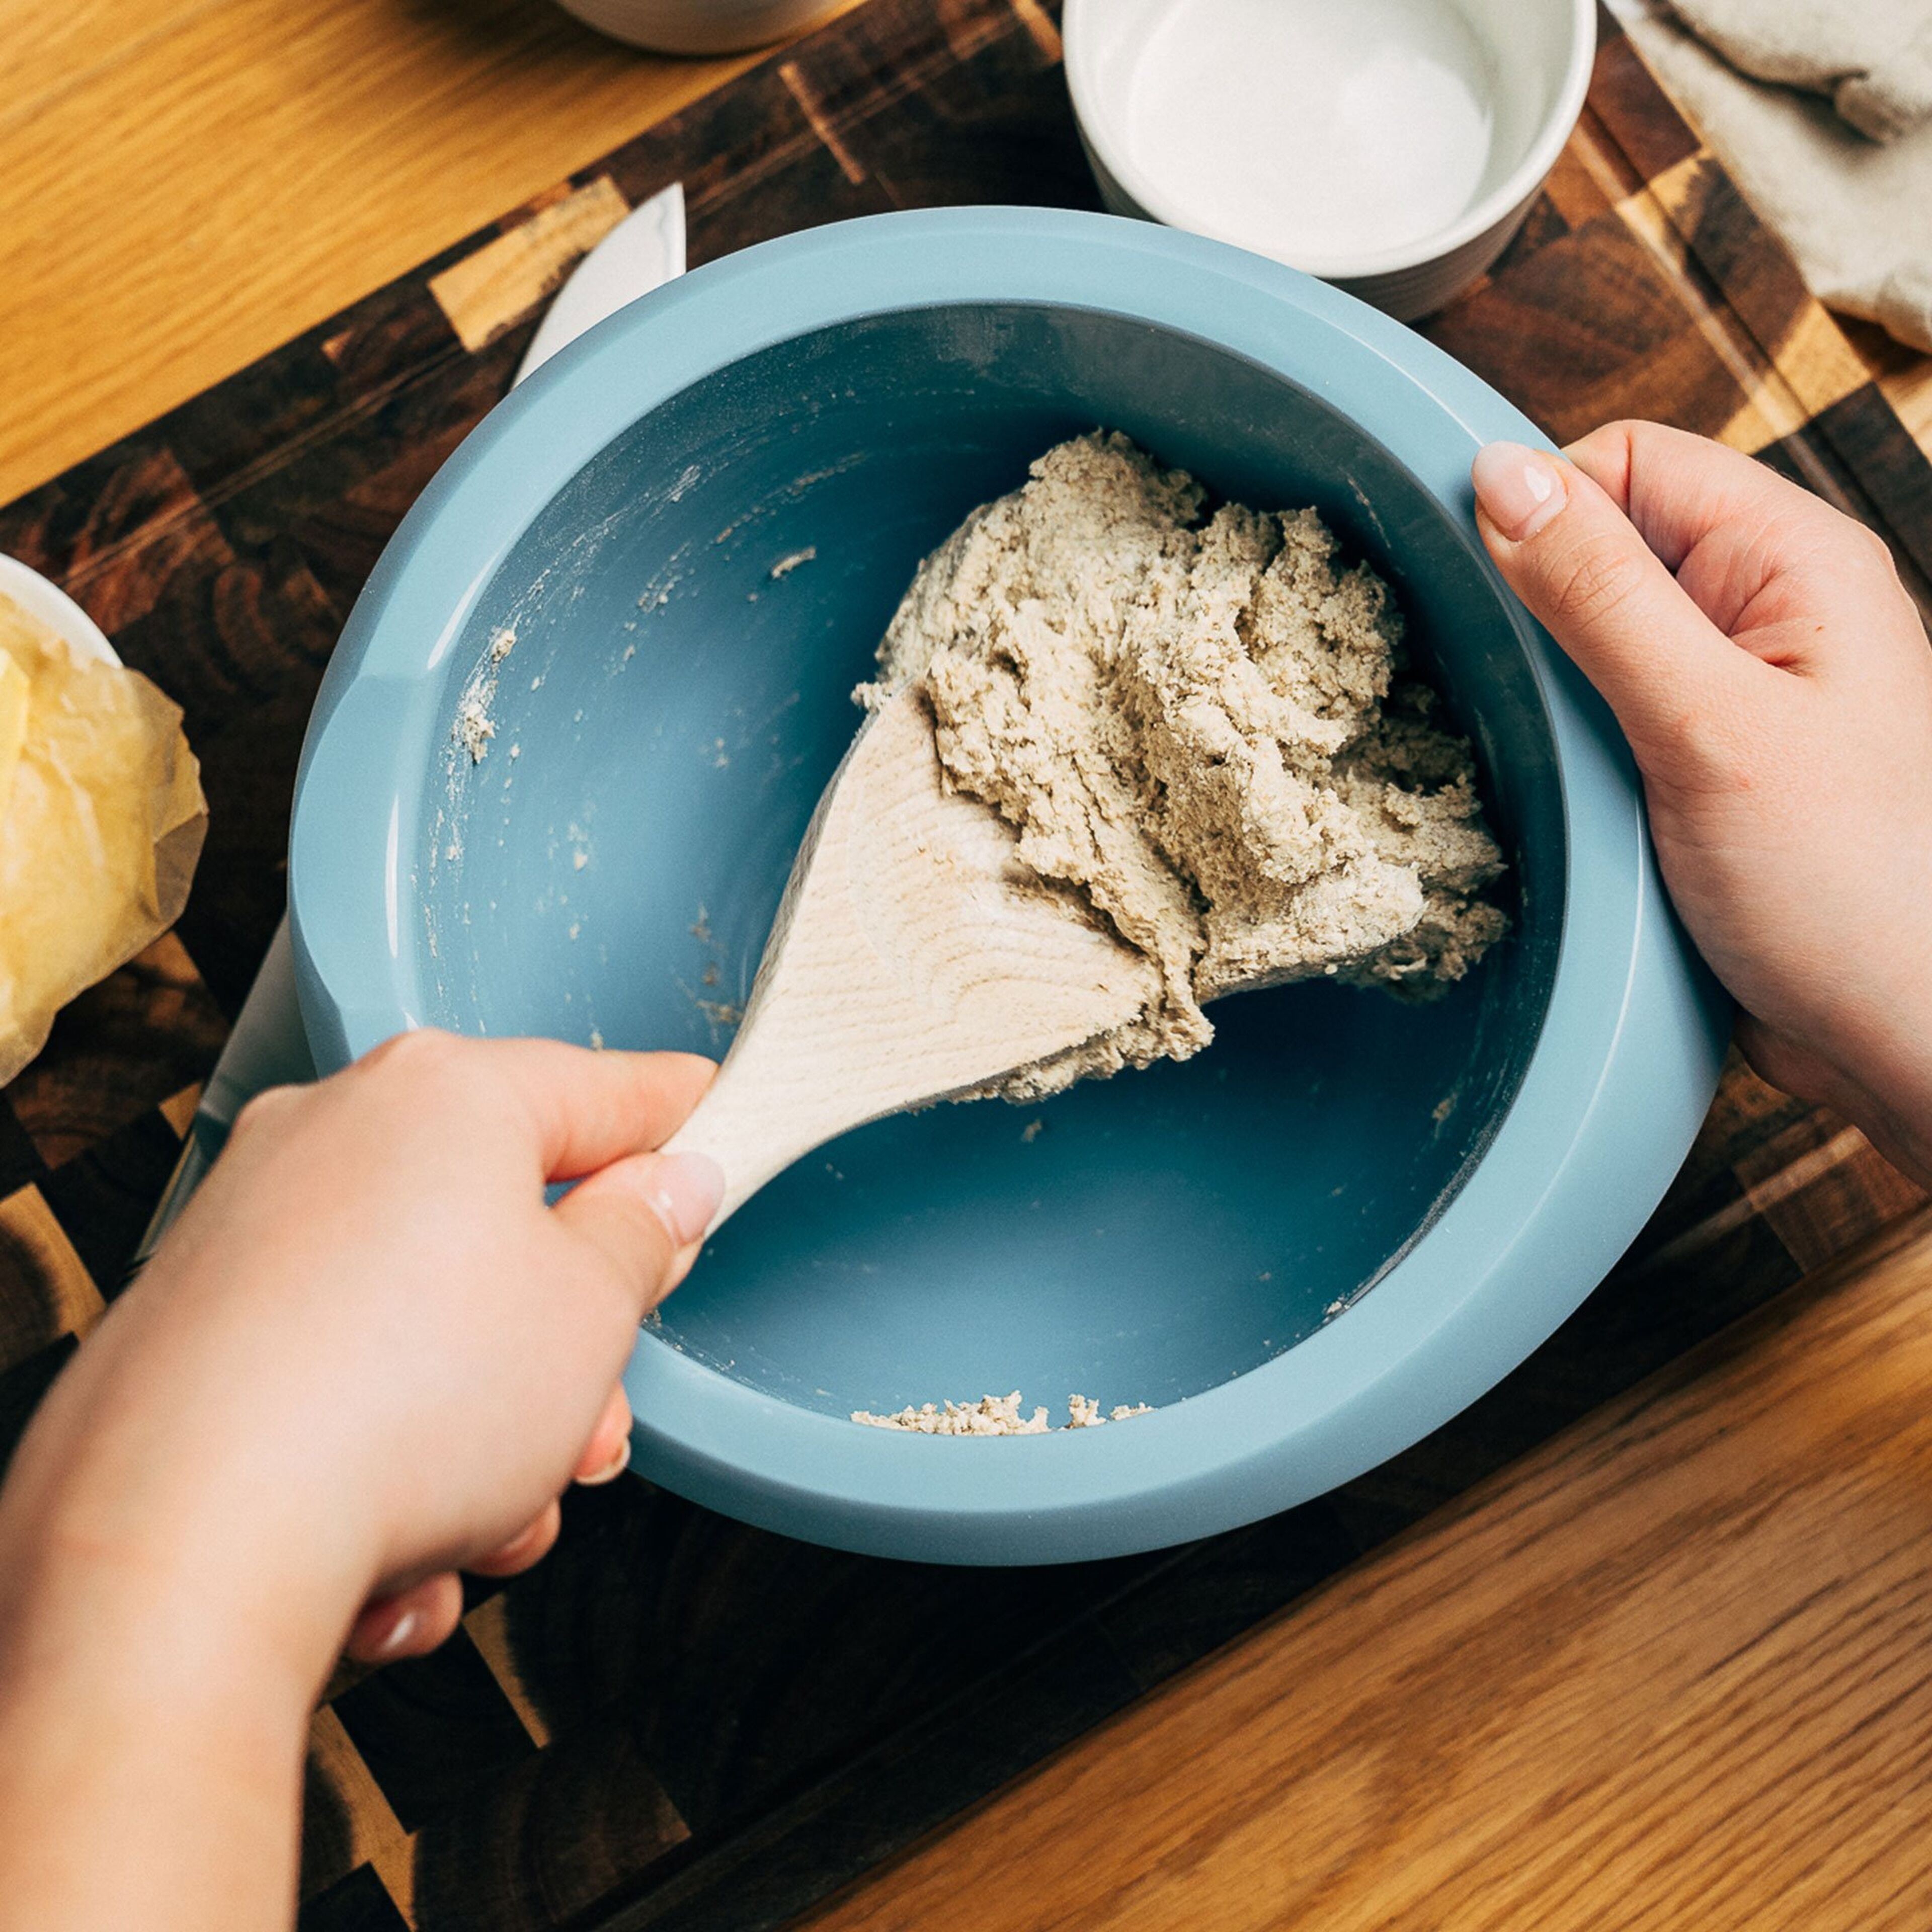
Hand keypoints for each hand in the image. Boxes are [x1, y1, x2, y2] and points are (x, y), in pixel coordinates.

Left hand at [0, 1032, 718, 1929]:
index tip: (708, 1118)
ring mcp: (246, 1233)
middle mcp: (332, 1137)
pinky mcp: (184, 1335)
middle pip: (504, 1228)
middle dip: (565, 1350)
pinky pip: (332, 1385)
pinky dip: (377, 1470)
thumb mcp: (592, 1312)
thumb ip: (642, 1236)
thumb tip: (659, 1193)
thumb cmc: (404, 1406)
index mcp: (444, 1098)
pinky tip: (388, 1563)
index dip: (671, 1116)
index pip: (597, 1087)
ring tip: (487, 1525)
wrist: (181, 1552)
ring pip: (422, 1326)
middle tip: (594, 1425)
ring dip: (482, 1436)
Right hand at [1472, 421, 1931, 1184]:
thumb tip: (1500, 476)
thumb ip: (1601, 595)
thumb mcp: (1708, 724)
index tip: (1488, 597)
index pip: (1625, 462)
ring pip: (1591, 642)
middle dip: (1537, 613)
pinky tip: (1566, 798)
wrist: (1903, 1037)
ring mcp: (1735, 690)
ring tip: (1554, 763)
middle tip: (1520, 702)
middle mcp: (1766, 609)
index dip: (1543, 512)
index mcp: (1790, 560)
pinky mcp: (1705, 765)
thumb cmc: (1848, 888)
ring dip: (1549, 694)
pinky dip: (1570, 750)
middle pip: (1601, 549)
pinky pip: (1606, 720)